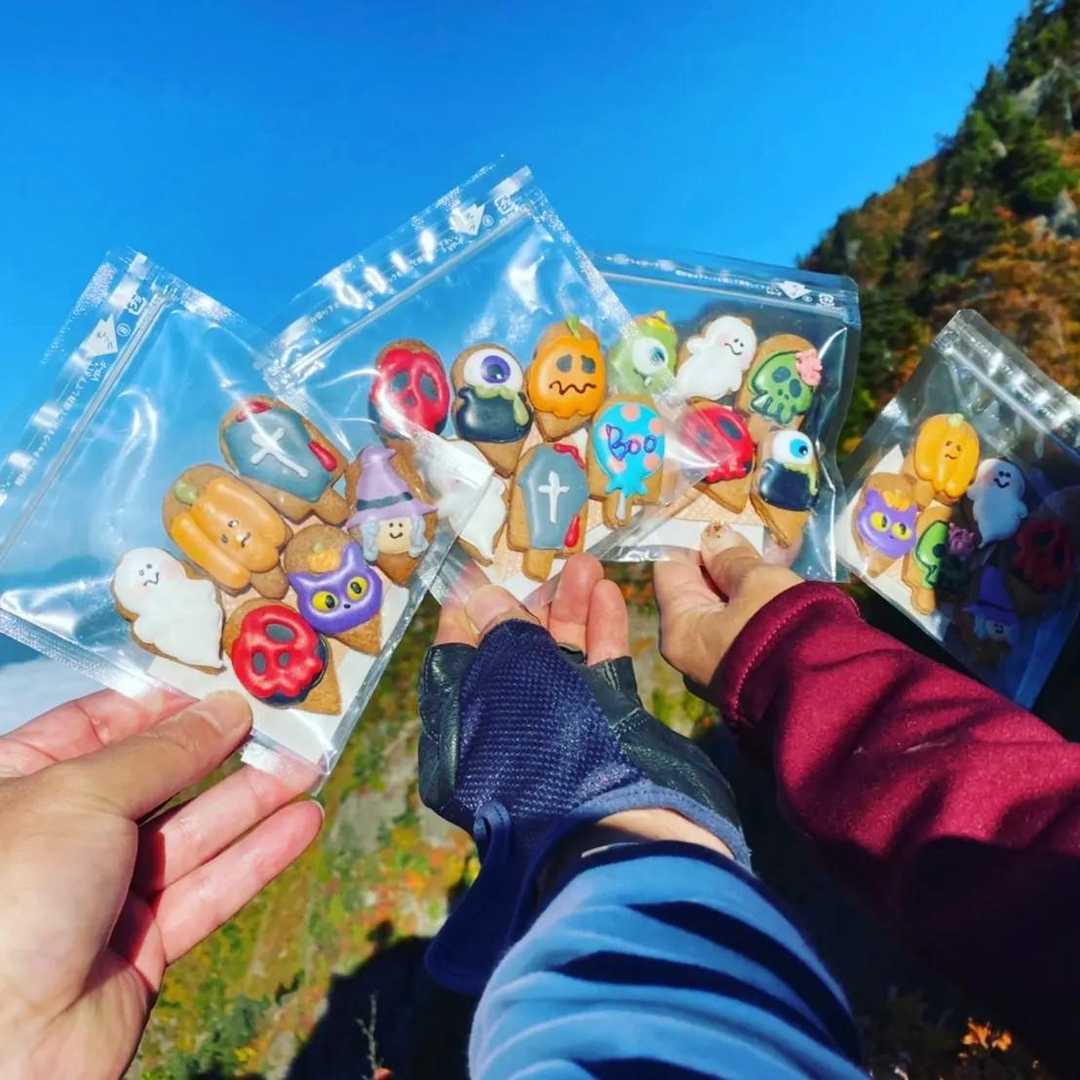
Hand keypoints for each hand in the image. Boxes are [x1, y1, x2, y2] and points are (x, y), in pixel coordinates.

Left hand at [0, 688, 322, 1078]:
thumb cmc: (12, 891)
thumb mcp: (82, 795)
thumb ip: (162, 752)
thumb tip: (224, 708)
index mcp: (22, 784)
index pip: (101, 725)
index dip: (164, 701)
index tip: (224, 679)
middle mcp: (65, 834)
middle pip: (160, 778)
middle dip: (222, 749)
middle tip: (283, 718)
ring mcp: (105, 892)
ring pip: (195, 833)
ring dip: (255, 799)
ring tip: (312, 762)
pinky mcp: (145, 945)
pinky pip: (209, 889)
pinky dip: (258, 857)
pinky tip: (303, 823)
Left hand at [420, 554, 745, 992]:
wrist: (621, 815)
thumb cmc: (544, 736)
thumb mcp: (509, 672)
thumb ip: (498, 629)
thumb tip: (478, 596)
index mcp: (458, 736)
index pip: (454, 665)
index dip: (467, 616)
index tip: (479, 576)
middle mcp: (501, 738)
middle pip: (512, 658)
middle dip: (533, 607)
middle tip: (553, 567)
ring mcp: (555, 737)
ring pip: (558, 662)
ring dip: (572, 612)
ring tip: (589, 567)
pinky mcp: (600, 736)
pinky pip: (592, 677)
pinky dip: (600, 638)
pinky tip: (608, 597)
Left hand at [653, 524, 802, 687]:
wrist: (824, 693)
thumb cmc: (780, 629)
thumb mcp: (758, 582)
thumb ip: (732, 558)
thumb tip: (713, 538)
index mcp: (679, 629)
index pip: (670, 569)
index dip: (693, 543)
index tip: (720, 525)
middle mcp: (688, 652)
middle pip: (696, 590)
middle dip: (722, 562)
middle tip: (751, 536)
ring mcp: (715, 666)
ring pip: (722, 609)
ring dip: (744, 582)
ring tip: (773, 555)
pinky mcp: (743, 672)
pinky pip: (740, 628)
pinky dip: (755, 605)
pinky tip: (781, 583)